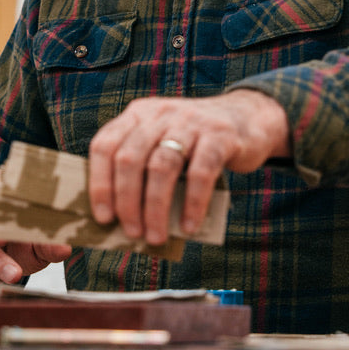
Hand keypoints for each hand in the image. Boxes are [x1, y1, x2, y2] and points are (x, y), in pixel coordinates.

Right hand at [0, 169, 71, 288]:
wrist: (8, 262)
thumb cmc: (25, 244)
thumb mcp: (40, 244)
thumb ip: (50, 244)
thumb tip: (64, 248)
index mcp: (2, 193)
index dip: (1, 189)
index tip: (12, 201)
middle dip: (3, 236)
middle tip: (18, 253)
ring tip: (11, 275)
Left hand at [87, 89, 290, 244]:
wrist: (248, 117)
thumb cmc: (196, 142)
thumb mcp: (163, 140)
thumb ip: (142, 166)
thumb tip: (122, 219)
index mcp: (138, 114)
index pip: (105, 146)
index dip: (100, 183)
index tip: (104, 217)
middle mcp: (160, 113)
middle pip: (130, 159)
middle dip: (127, 202)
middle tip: (132, 232)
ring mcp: (190, 122)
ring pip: (162, 167)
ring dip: (155, 208)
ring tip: (156, 236)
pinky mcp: (220, 136)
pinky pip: (201, 173)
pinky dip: (192, 204)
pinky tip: (189, 226)